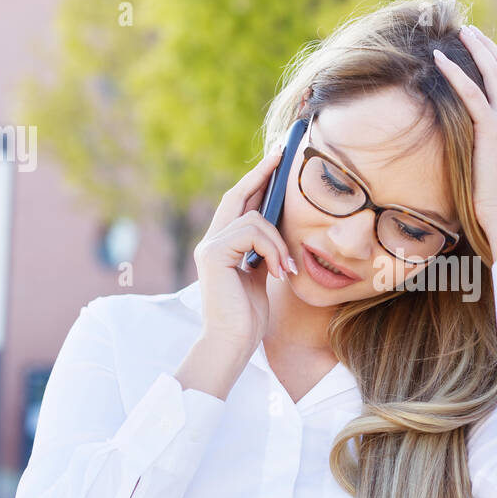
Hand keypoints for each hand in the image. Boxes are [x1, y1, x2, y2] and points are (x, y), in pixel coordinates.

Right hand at [191, 140, 298, 359]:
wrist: (233, 343)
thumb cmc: (249, 317)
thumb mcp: (263, 275)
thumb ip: (265, 250)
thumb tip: (281, 227)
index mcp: (223, 245)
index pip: (239, 204)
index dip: (257, 181)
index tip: (276, 161)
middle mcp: (211, 242)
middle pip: (237, 196)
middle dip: (262, 174)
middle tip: (282, 154)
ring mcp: (209, 246)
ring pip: (253, 218)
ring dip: (279, 241)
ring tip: (286, 268)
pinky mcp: (213, 254)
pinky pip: (251, 232)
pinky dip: (272, 249)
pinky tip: (278, 272)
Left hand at [432, 24, 496, 230]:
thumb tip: (488, 147)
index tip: (487, 50)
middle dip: (490, 47)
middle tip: (472, 31)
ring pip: (494, 73)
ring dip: (477, 49)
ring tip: (462, 33)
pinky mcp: (494, 131)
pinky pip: (472, 93)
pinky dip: (456, 72)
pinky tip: (440, 59)